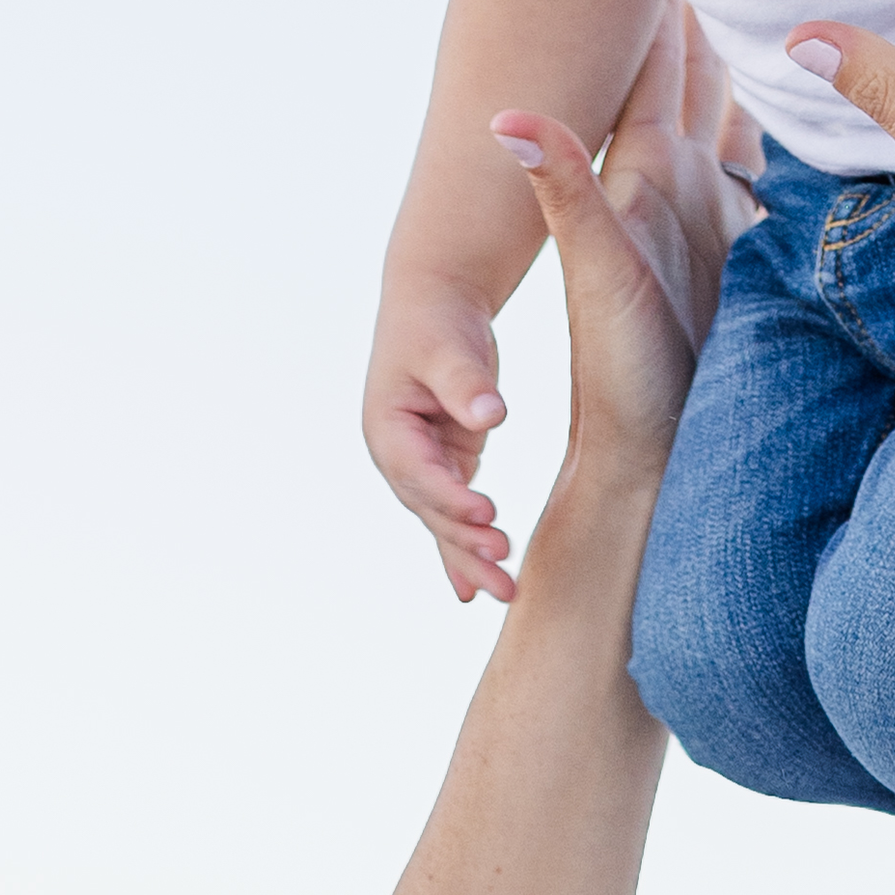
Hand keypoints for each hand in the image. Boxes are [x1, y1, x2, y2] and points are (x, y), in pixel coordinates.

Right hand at [364, 279, 517, 606]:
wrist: (435, 303)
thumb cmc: (439, 320)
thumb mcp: (449, 346)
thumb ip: (467, 382)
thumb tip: (491, 413)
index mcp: (386, 427)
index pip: (419, 473)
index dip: (451, 497)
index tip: (487, 516)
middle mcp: (398, 455)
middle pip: (431, 510)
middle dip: (466, 542)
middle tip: (505, 565)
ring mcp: (422, 465)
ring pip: (444, 523)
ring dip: (472, 558)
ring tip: (508, 592)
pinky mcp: (447, 465)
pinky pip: (453, 518)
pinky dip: (463, 552)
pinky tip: (473, 592)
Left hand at [494, 0, 762, 508]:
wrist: (647, 444)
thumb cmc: (625, 366)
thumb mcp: (598, 266)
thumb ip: (563, 186)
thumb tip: (505, 115)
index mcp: (649, 173)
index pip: (662, 67)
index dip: (668, 4)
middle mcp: (674, 181)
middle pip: (694, 72)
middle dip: (703, 6)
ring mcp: (702, 210)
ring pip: (720, 108)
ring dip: (725, 52)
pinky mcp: (722, 247)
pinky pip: (745, 162)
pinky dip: (754, 120)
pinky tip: (762, 97)